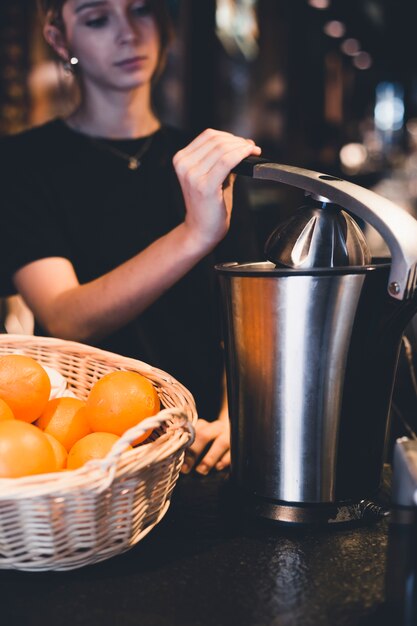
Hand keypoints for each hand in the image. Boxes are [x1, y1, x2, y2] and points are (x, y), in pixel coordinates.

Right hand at [173, 129, 260, 251]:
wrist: (201, 230)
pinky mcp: (204, 186)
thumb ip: (222, 159)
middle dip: (238, 142)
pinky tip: (250, 155)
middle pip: (216, 140)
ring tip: (252, 152)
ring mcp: (192, 175)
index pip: (208, 136)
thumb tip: (242, 144)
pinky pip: (226, 161)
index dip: (230, 136)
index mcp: (181, 159)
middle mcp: (184, 165)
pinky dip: (241, 155)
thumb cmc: (208, 206)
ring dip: (242, 147)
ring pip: (222, 149)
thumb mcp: (211, 176)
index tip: (244, 143)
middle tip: (251, 148)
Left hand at [181, 417, 230, 474]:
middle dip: (194, 453)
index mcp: (204, 424)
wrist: (231, 432)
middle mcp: (216, 427)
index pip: (191, 432)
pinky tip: (218, 467)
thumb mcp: (199, 438)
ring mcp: (229, 434)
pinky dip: (225, 460)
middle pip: (204, 435)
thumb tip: (177, 458)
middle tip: (187, 468)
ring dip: (209, 458)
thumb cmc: (210, 440)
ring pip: (221, 443)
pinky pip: (233, 451)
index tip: (178, 458)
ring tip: (201, 470)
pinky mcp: (238, 443)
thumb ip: (189, 444)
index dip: (184, 446)